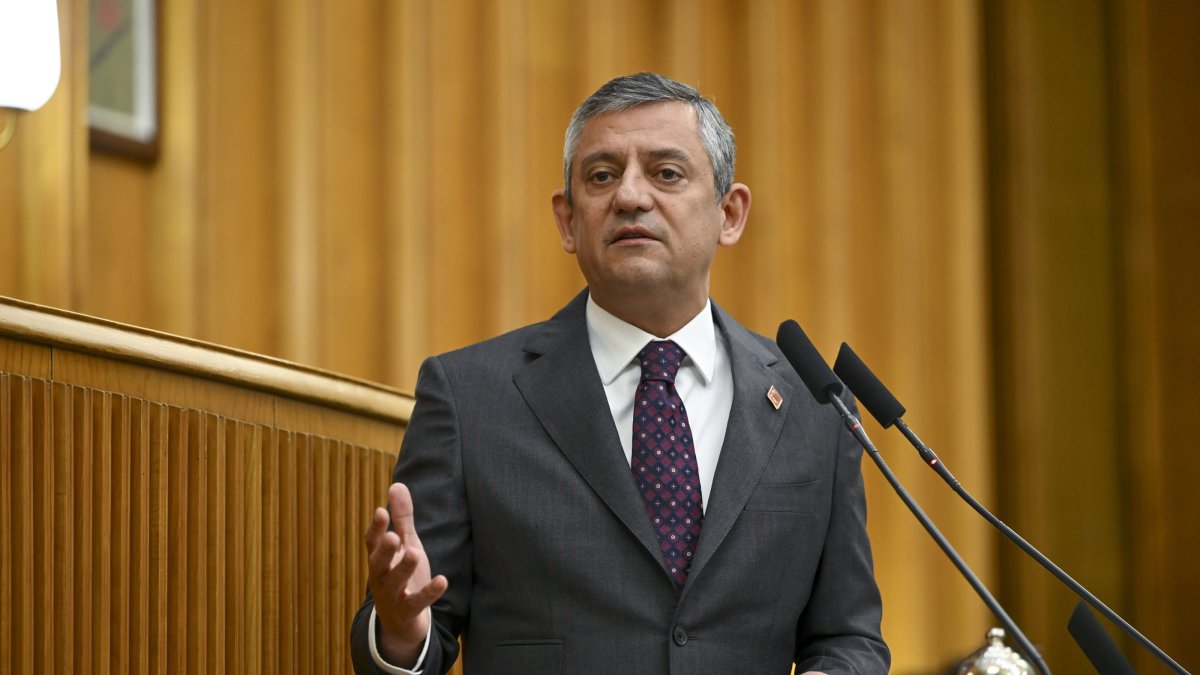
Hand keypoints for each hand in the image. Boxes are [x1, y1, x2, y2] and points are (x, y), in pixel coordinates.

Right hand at [364, 483, 449, 666]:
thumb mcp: (406, 544)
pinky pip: (416, 603)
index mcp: (379, 559)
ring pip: (394, 583)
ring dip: (403, 569)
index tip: (380, 511)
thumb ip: (402, 518)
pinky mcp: (406, 613)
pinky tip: (442, 581)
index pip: (372, 543)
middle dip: (384, 549)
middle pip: (378, 564)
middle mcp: (381, 578)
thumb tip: (396, 484)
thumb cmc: (403, 576)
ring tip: (413, 553)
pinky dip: (428, 593)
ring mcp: (392, 597)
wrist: (402, 622)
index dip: (375, 528)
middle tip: (393, 535)